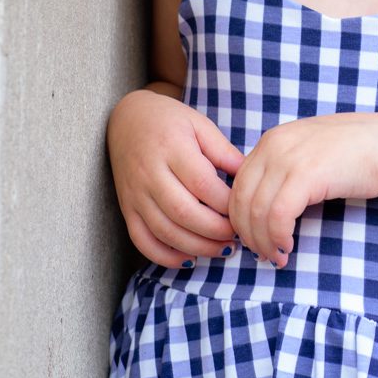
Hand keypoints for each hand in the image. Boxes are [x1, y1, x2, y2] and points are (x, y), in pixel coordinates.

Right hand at [107, 87, 245, 267]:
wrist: (126, 119)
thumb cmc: (170, 121)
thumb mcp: (200, 125)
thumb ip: (224, 152)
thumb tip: (251, 181)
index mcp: (171, 147)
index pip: (202, 184)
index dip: (226, 203)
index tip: (246, 210)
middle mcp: (150, 173)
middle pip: (183, 212)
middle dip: (216, 231)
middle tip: (239, 236)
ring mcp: (135, 194)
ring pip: (164, 231)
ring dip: (198, 247)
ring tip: (224, 249)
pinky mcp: (127, 208)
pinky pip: (142, 241)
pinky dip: (166, 256)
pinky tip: (191, 258)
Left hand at [228, 111, 377, 265]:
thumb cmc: (353, 153)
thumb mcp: (307, 151)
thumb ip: (282, 169)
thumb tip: (261, 205)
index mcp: (271, 140)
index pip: (238, 186)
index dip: (240, 218)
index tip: (254, 238)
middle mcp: (273, 145)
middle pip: (240, 200)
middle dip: (247, 234)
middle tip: (263, 254)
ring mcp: (288, 158)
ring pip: (256, 211)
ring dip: (263, 241)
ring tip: (278, 256)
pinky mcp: (306, 174)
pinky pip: (278, 215)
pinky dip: (277, 237)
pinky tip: (288, 247)